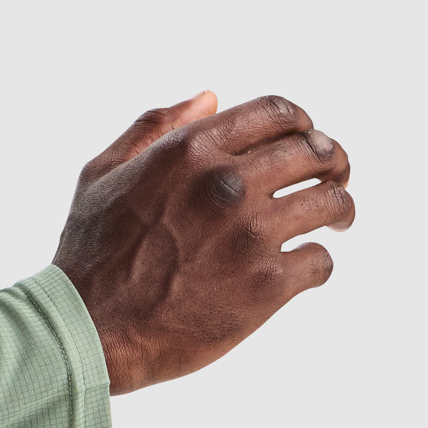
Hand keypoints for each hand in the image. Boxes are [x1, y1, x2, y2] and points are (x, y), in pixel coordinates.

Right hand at [54, 92, 353, 394]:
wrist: (88, 329)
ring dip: (340, 208)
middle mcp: (226, 184)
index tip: (304, 140)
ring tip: (336, 221)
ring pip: (333, 203)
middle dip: (332, 161)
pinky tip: (302, 268)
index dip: (301, 122)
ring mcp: (250, 235)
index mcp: (189, 150)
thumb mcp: (103, 173)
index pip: (277, 112)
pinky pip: (321, 261)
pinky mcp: (267, 285)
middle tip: (333, 177)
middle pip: (315, 152)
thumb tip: (210, 98)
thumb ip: (154, 128)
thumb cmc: (90, 252)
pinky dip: (317, 263)